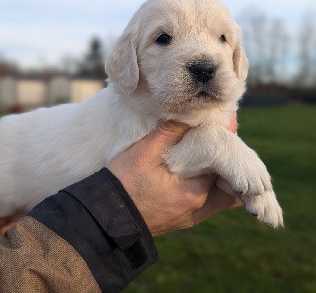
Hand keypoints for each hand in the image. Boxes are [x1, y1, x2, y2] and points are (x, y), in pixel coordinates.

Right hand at [108, 115, 239, 235]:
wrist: (105, 217)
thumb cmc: (123, 183)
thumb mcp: (144, 152)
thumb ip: (170, 131)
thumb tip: (191, 113)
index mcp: (195, 192)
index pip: (224, 163)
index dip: (225, 141)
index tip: (222, 124)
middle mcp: (199, 209)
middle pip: (228, 182)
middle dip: (227, 161)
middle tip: (216, 141)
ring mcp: (191, 217)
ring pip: (219, 195)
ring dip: (218, 176)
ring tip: (208, 156)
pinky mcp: (181, 220)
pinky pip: (206, 203)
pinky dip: (207, 187)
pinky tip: (195, 174)